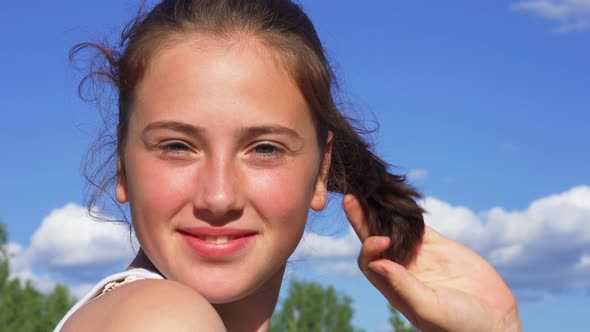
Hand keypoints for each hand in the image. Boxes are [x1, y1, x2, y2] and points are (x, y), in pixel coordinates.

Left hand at [343, 194, 521, 331]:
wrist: (493, 322)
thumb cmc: (458, 325)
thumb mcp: (428, 308)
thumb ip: (402, 286)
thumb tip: (376, 262)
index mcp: (394, 287)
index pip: (369, 261)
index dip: (369, 247)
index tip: (381, 239)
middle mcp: (402, 269)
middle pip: (374, 240)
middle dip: (361, 220)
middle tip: (350, 198)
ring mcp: (420, 256)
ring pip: (393, 228)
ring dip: (380, 212)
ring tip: (369, 190)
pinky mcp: (438, 246)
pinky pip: (418, 225)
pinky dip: (408, 211)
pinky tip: (396, 196)